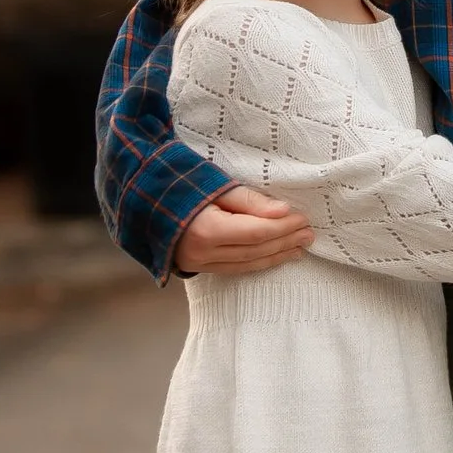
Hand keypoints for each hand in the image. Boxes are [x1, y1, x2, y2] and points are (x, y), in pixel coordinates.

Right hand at [171, 186, 313, 275]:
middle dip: (285, 242)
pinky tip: (275, 257)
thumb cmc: (182, 183)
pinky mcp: (198, 267)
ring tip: (300, 248)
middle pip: (255, 250)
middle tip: (310, 234)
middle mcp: (202, 253)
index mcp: (206, 229)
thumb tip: (284, 212)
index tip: (303, 218)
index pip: (257, 233)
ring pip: (247, 264)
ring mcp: (198, 264)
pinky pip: (235, 269)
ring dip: (276, 256)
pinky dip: (258, 263)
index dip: (283, 227)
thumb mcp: (216, 185)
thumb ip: (251, 201)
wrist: (142, 197)